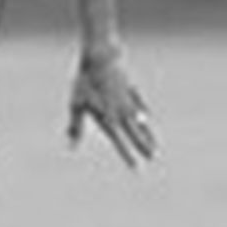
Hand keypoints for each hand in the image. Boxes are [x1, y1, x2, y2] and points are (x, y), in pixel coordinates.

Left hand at [67, 45, 156, 168]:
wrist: (101, 56)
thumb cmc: (84, 82)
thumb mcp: (76, 105)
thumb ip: (76, 127)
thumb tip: (71, 146)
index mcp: (109, 117)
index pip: (120, 141)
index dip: (128, 156)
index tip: (137, 169)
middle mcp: (122, 111)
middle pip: (135, 133)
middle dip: (144, 146)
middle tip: (153, 159)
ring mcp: (129, 100)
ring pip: (140, 121)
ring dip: (148, 134)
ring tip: (155, 146)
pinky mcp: (130, 88)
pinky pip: (139, 104)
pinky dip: (143, 113)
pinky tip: (146, 119)